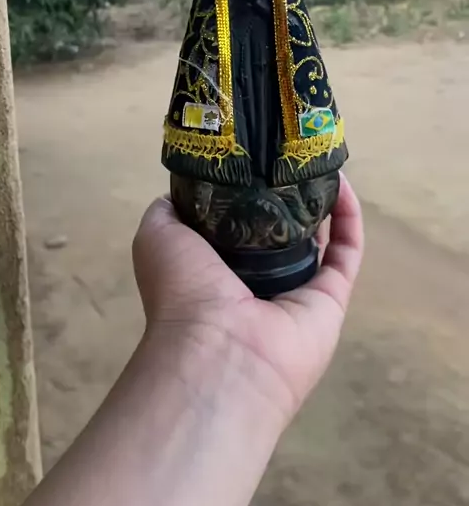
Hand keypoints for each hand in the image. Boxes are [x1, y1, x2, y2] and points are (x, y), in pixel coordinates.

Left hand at [133, 174, 362, 424]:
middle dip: (287, 194)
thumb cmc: (182, 290)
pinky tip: (342, 181)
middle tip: (293, 155)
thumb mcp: (156, 236)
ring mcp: (297, 293)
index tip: (254, 154)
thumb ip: (167, 210)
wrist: (219, 351)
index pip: (236, 226)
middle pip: (280, 231)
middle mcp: (256, 282)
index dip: (245, 190)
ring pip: (318, 241)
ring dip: (322, 201)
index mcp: (214, 270)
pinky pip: (346, 253)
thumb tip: (185, 189)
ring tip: (321, 161)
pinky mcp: (332, 300)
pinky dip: (349, 218)